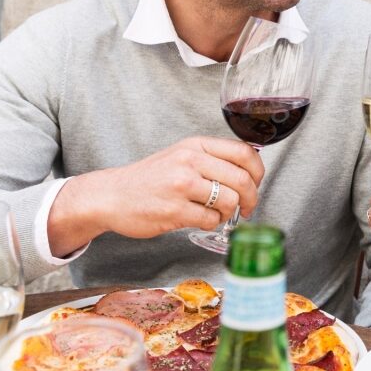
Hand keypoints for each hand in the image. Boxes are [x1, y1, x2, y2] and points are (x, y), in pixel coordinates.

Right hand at [48, 137, 264, 255]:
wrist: (112, 195)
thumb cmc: (150, 178)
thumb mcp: (182, 155)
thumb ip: (213, 158)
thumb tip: (250, 169)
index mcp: (196, 145)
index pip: (244, 152)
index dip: (258, 171)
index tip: (256, 183)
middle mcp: (190, 161)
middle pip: (242, 179)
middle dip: (251, 198)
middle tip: (247, 208)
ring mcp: (181, 186)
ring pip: (230, 201)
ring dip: (230, 213)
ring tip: (218, 214)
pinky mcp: (174, 210)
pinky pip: (211, 220)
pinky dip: (213, 224)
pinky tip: (202, 220)